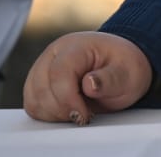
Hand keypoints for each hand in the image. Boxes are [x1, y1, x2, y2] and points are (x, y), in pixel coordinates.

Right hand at [23, 31, 153, 123]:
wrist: (121, 67)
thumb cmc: (124, 67)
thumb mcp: (127, 73)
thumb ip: (110, 79)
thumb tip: (89, 84)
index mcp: (76, 46)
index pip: (59, 73)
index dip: (68, 99)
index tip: (85, 114)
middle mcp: (54, 54)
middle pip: (42, 88)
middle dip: (62, 109)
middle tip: (85, 114)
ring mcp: (43, 68)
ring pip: (34, 98)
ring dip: (54, 113)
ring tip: (79, 110)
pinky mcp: (38, 83)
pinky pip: (33, 105)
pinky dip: (48, 114)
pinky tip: (68, 112)